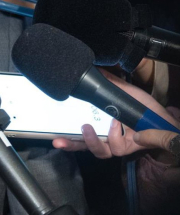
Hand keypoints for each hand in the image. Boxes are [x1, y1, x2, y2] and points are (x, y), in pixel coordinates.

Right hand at [52, 69, 179, 157]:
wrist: (165, 117)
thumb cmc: (145, 106)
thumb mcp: (124, 90)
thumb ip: (108, 83)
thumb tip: (92, 68)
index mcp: (102, 125)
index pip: (81, 133)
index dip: (67, 137)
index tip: (54, 137)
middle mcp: (107, 137)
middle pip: (85, 146)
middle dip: (70, 145)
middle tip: (60, 140)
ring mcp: (117, 144)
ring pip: (100, 151)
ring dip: (92, 140)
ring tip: (87, 128)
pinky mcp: (129, 149)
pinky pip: (116, 146)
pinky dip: (114, 135)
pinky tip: (116, 124)